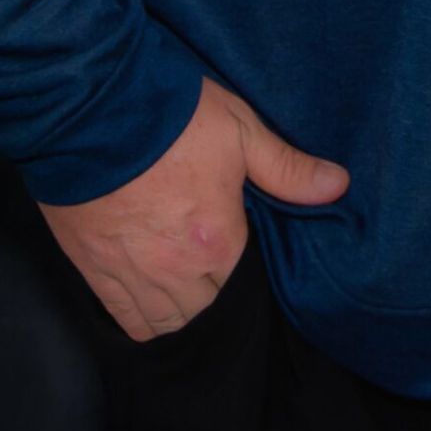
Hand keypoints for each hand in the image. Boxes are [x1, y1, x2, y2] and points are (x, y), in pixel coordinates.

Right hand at [36, 73, 349, 340]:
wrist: (92, 108)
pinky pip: (127, 321)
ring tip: (186, 284)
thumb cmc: (172, 114)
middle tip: (212, 260)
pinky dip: (144, 321)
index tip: (239, 242)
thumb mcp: (240, 130)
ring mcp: (132, 275)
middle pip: (207, 307)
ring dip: (183, 311)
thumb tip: (338, 186)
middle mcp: (176, 270)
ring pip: (169, 323)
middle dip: (215, 289)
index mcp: (217, 240)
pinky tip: (153, 305)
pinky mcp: (94, 271)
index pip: (244, 278)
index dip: (244, 262)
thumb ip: (287, 168)